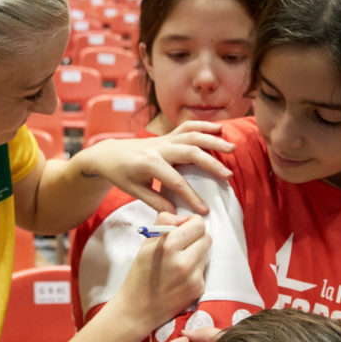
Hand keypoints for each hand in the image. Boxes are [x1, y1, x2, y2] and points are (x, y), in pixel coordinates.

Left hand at [69, 120, 232, 213]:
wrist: (108, 154)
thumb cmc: (121, 174)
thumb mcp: (134, 191)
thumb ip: (156, 202)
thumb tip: (175, 215)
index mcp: (149, 163)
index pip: (175, 182)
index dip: (191, 196)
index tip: (204, 209)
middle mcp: (158, 148)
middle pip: (189, 152)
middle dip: (210, 164)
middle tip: (228, 176)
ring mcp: (163, 139)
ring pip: (192, 135)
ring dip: (213, 140)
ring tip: (232, 148)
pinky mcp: (167, 135)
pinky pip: (187, 127)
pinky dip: (203, 125)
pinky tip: (219, 128)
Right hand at [116, 212, 209, 329]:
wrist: (138, 309)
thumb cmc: (140, 275)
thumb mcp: (146, 245)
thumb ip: (165, 224)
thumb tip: (183, 218)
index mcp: (169, 247)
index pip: (198, 224)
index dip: (191, 223)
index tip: (184, 228)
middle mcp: (184, 262)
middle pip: (207, 237)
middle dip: (196, 237)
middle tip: (183, 244)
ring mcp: (193, 277)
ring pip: (207, 253)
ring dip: (197, 253)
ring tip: (179, 261)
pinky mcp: (198, 289)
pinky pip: (203, 269)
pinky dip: (195, 269)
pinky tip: (180, 276)